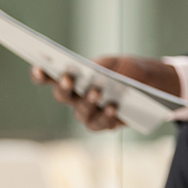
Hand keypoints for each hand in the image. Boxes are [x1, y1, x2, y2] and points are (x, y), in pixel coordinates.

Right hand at [30, 55, 179, 132]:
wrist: (149, 85)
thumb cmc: (126, 71)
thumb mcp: (116, 63)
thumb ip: (103, 66)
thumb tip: (93, 74)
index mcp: (74, 78)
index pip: (51, 77)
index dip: (42, 75)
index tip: (37, 68)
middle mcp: (75, 98)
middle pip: (63, 95)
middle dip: (64, 87)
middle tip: (68, 78)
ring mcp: (87, 113)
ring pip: (80, 111)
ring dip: (87, 101)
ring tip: (96, 92)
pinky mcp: (101, 124)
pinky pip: (99, 123)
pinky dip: (106, 115)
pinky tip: (113, 106)